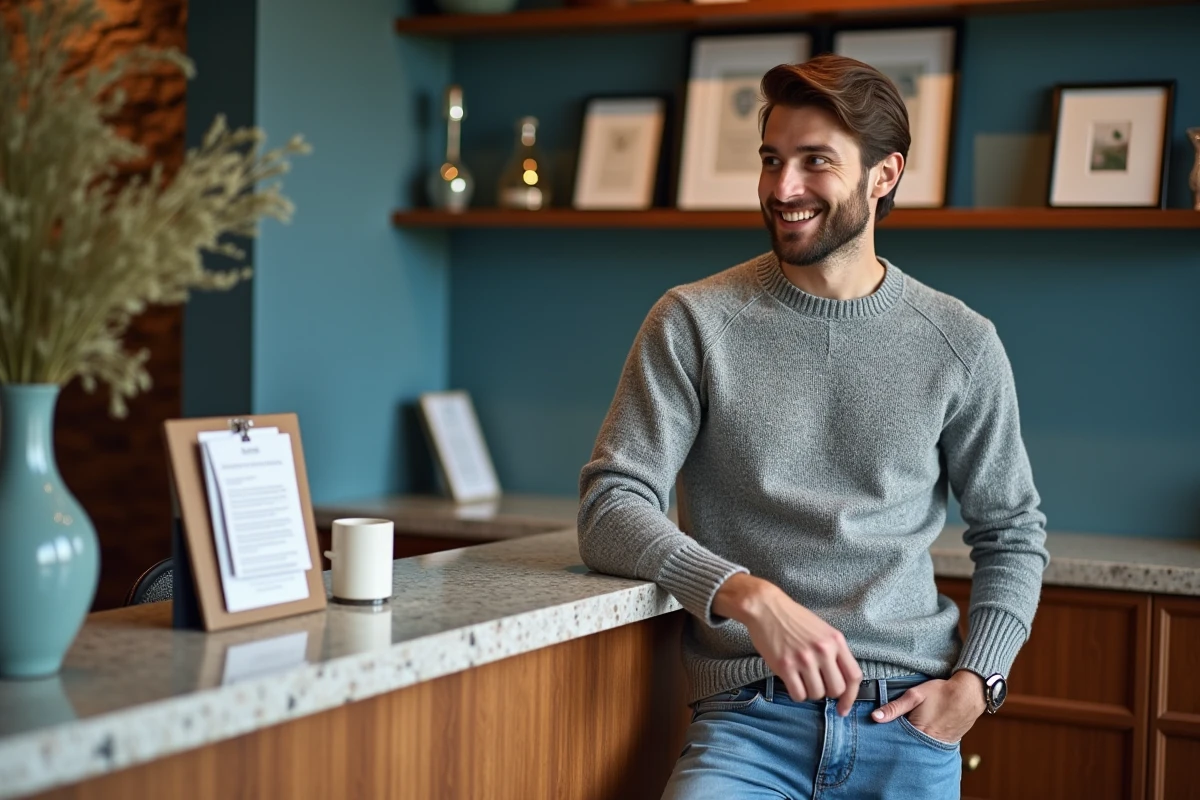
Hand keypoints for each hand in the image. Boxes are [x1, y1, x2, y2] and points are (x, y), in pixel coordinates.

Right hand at [713, 573, 862, 716]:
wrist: (766, 607)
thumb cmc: (793, 619)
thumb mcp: (822, 630)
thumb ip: (834, 652)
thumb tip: (841, 681)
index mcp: (835, 640)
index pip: (853, 676)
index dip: (850, 697)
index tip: (843, 708)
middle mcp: (823, 650)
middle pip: (836, 689)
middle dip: (827, 691)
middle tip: (816, 683)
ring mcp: (804, 659)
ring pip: (817, 694)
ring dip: (810, 691)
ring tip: (801, 677)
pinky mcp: (785, 665)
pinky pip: (798, 694)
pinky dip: (796, 693)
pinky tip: (791, 681)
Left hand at [870, 670, 986, 741]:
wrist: (969, 695)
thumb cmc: (941, 693)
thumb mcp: (914, 696)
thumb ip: (894, 707)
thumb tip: (875, 717)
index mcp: (917, 733)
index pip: (894, 741)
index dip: (885, 737)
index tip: (877, 735)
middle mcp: (927, 744)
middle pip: (905, 747)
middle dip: (896, 742)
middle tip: (887, 735)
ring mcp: (938, 746)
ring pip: (916, 747)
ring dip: (909, 742)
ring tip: (903, 734)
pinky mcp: (945, 744)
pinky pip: (928, 746)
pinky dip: (921, 742)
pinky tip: (918, 734)